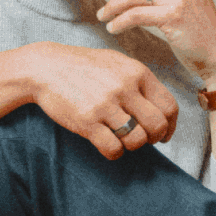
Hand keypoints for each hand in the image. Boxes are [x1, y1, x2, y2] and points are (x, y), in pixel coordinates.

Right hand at [23, 42, 178, 159]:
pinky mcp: (87, 121)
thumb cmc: (84, 66)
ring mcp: (105, 105)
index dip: (170, 125)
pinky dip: (113, 152)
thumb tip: (163, 108)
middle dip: (155, 138)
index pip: (169, 106)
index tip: (164, 134)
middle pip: (157, 125)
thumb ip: (140, 81)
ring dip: (132, 145)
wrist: (45, 67)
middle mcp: (124, 87)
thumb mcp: (117, 63)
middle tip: (144, 138)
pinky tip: (106, 144)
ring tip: (121, 138)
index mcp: (137, 72)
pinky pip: (113, 149)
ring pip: (137, 140)